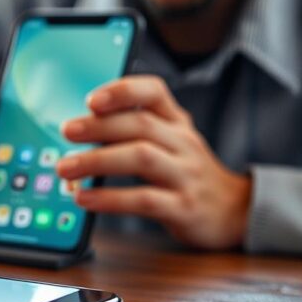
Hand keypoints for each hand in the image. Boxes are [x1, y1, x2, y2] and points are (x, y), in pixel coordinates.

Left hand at [55, 76, 250, 249]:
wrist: (235, 211)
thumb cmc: (187, 173)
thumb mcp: (170, 143)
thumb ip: (134, 130)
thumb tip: (81, 126)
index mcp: (177, 123)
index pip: (154, 92)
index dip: (123, 91)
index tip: (91, 99)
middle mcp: (183, 143)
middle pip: (140, 125)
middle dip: (98, 127)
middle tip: (66, 131)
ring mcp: (186, 175)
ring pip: (141, 158)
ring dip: (98, 161)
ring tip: (66, 167)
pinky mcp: (183, 208)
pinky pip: (144, 200)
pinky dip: (110, 198)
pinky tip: (85, 199)